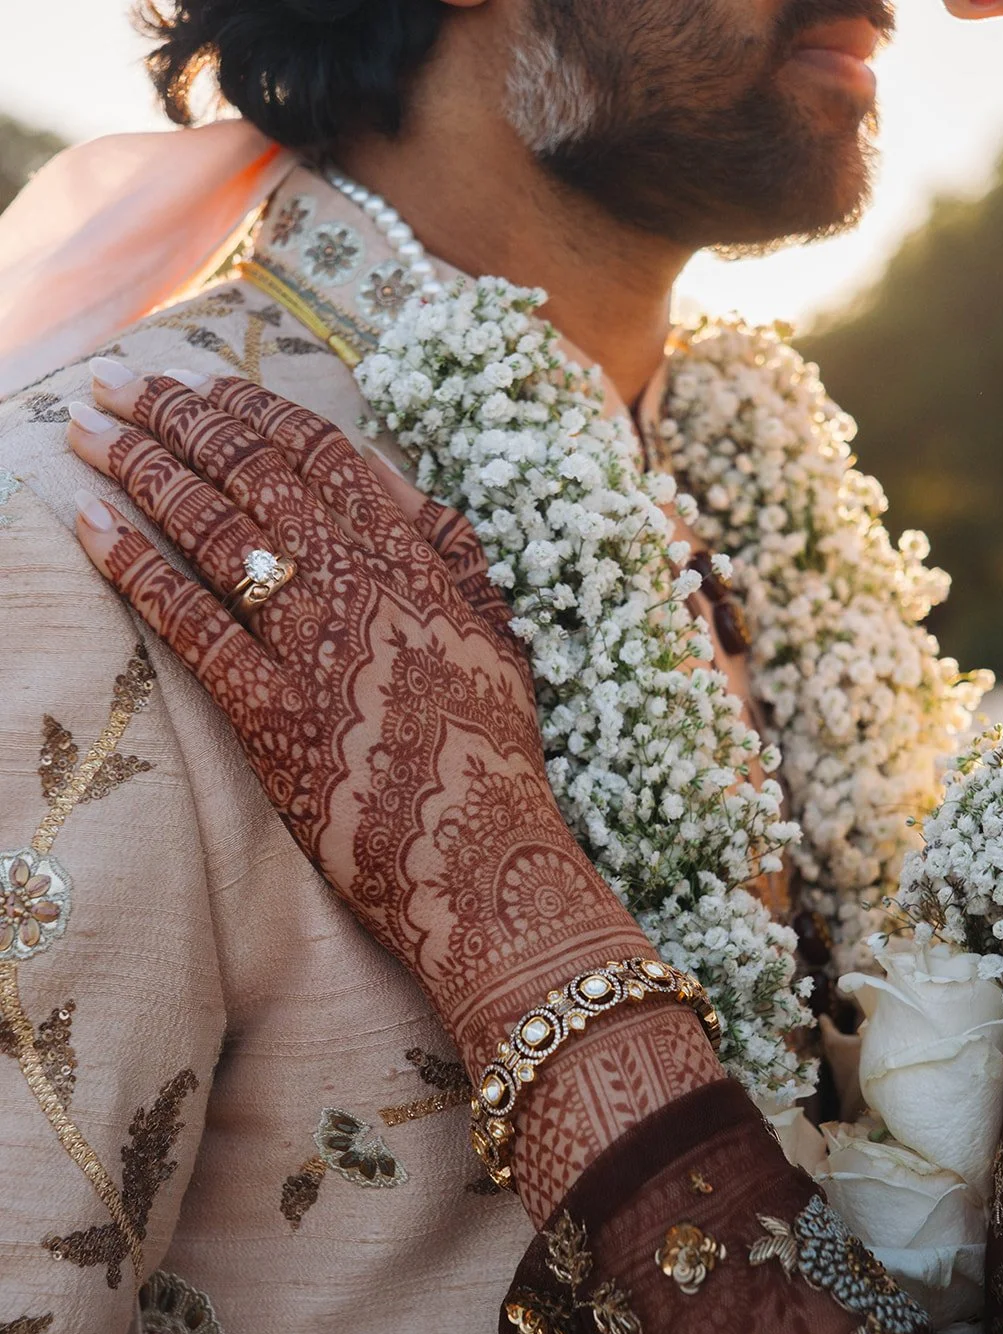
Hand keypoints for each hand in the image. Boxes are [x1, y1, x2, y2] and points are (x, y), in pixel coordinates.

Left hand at [67, 370, 648, 1069]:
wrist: (483, 861)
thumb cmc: (492, 754)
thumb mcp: (494, 633)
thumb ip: (448, 552)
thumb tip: (399, 481)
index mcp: (415, 557)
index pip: (319, 452)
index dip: (250, 407)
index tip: (199, 380)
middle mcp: (359, 582)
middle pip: (251, 472)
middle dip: (174, 415)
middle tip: (113, 383)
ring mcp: (312, 644)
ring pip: (213, 529)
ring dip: (141, 468)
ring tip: (85, 431)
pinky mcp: (269, 711)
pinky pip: (188, 621)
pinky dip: (133, 566)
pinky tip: (88, 523)